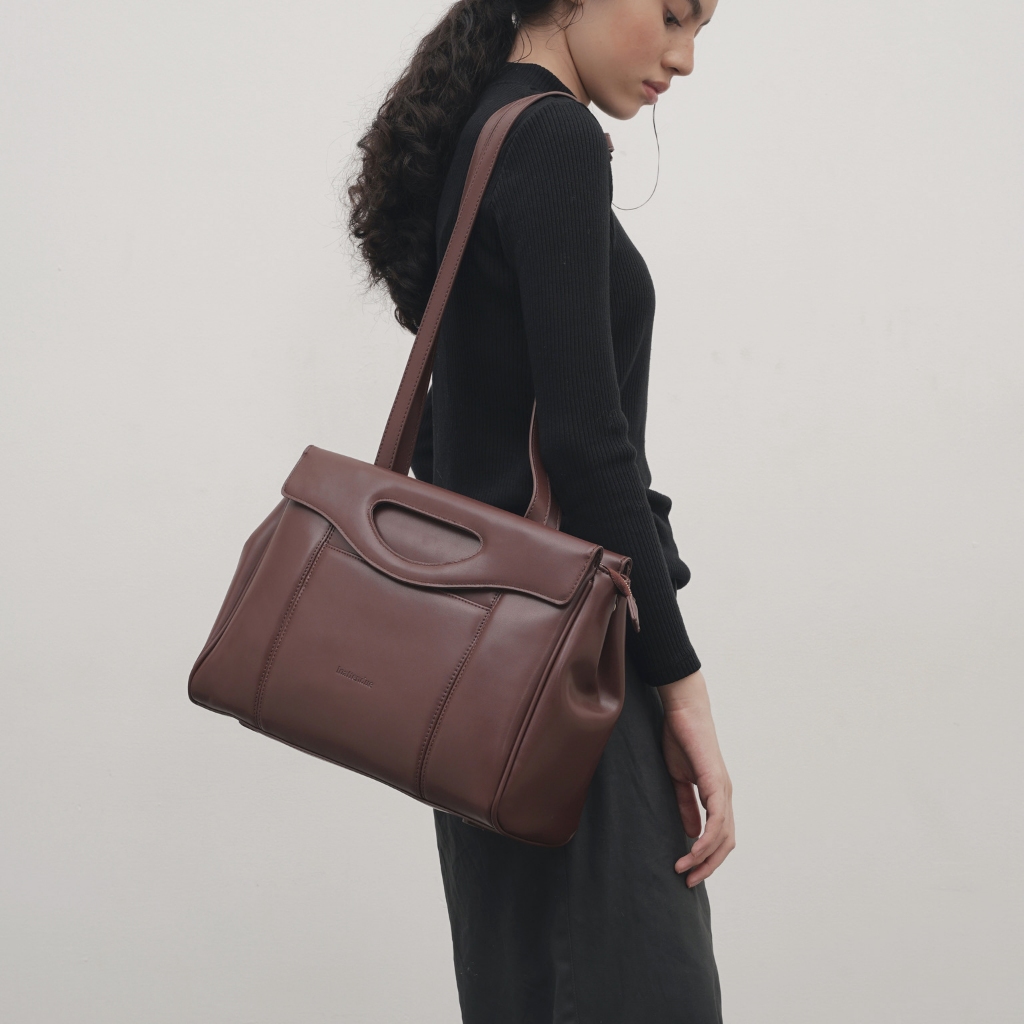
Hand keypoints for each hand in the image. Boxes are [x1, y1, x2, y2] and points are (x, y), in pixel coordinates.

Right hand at [657, 669, 734, 886]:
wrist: (683, 711)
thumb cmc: (680, 739)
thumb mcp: (678, 778)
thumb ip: (686, 804)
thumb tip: (692, 833)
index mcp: (716, 794)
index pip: (719, 835)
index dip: (706, 857)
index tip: (687, 871)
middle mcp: (725, 795)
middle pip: (726, 842)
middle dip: (709, 866)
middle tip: (687, 881)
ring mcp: (723, 789)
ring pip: (723, 836)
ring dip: (705, 858)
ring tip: (684, 870)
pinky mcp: (716, 782)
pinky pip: (717, 819)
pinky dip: (707, 839)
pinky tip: (693, 850)